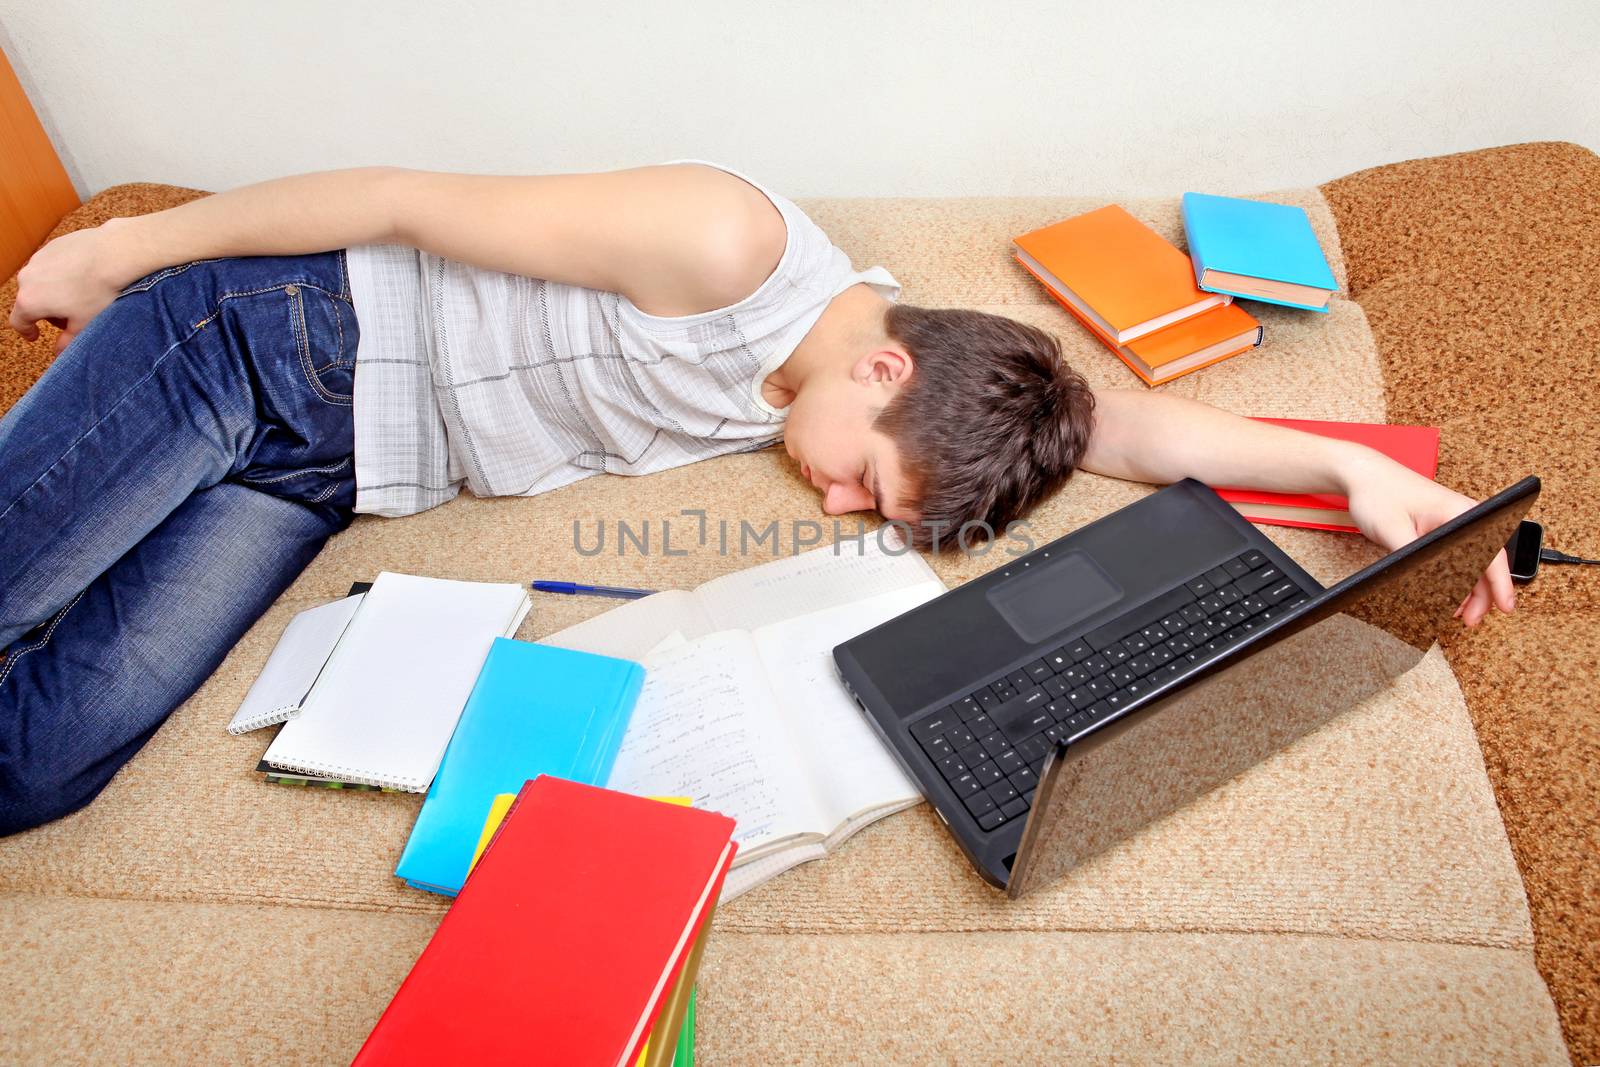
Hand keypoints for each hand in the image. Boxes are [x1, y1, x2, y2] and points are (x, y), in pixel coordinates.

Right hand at [8, 217, 143, 353]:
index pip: (18, 322)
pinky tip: (83, 277)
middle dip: (47, 312)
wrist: (113, 254)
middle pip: (30, 301)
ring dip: (53, 292)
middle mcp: (27, 278)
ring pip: (40, 282)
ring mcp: (38, 259)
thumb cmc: (98, 291)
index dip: (26, 332)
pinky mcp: (51, 246)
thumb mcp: (84, 324)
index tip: (35, 336)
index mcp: (29, 301)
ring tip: (79, 296)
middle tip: (70, 317)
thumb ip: (68, 341)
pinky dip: (61, 274)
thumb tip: (59, 353)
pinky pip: (52, 265)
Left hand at [1340, 449, 1514, 626]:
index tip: (1507, 607)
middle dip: (1482, 595)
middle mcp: (1463, 517)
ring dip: (1469, 590)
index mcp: (1460, 513)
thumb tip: (1431, 587)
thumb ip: (1414, 560)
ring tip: (1459, 613)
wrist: (1363, 475)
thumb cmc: (1379, 493)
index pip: (1492, 553)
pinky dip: (1455, 578)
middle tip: (1470, 620)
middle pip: (1486, 563)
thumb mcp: (1393, 531)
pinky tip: (1448, 595)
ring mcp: (1454, 524)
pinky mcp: (1441, 530)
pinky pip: (1458, 558)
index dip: (1501, 584)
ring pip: (1473, 563)